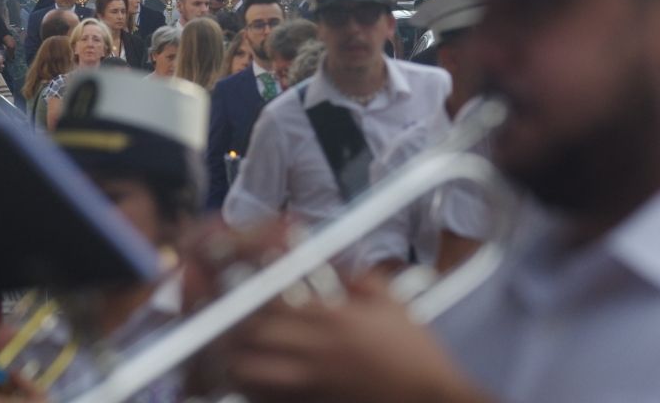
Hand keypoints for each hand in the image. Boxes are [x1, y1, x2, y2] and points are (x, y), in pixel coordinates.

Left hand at [222, 274, 488, 402]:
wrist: (430, 398)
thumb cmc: (415, 354)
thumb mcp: (392, 303)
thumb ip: (361, 279)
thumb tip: (338, 269)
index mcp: (332, 319)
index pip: (272, 299)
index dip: (249, 290)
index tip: (241, 282)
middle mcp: (314, 351)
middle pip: (250, 334)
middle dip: (232, 321)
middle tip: (229, 313)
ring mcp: (308, 383)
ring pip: (248, 371)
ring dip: (234, 355)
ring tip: (235, 346)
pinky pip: (263, 397)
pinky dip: (251, 384)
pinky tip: (253, 374)